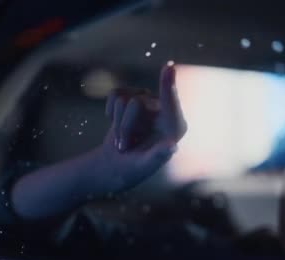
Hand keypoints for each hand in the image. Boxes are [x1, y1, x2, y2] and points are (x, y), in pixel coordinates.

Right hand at [91, 65, 186, 193]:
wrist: (117, 166)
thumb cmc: (135, 169)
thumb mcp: (146, 165)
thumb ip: (158, 156)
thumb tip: (172, 148)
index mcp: (175, 126)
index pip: (170, 102)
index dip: (167, 86)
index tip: (168, 67)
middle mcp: (164, 111)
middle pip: (136, 103)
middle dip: (124, 127)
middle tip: (124, 148)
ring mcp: (149, 103)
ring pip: (123, 99)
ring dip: (117, 123)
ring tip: (123, 141)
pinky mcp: (133, 98)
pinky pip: (115, 94)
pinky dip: (109, 110)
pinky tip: (115, 123)